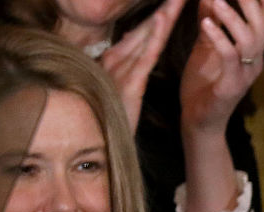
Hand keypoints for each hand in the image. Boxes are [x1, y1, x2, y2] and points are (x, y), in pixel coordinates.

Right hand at [98, 0, 186, 129]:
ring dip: (163, 13)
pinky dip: (154, 37)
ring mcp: (122, 70)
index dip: (160, 12)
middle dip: (164, 6)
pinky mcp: (130, 84)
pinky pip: (144, 57)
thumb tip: (134, 39)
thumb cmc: (108, 118)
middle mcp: (117, 59)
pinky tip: (163, 20)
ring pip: (147, 36)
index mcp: (116, 60)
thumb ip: (124, 65)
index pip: (143, 30)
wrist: (99, 146)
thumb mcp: (117, 88)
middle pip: (146, 27)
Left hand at [180, 0, 263, 136]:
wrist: (199, 121)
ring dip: (232, 17)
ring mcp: (246, 74)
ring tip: (214, 0)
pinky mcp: (231, 86)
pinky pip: (230, 58)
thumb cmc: (204, 83)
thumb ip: (211, 19)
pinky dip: (219, 38)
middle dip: (250, 0)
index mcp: (255, 49)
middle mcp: (256, 60)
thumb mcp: (207, 44)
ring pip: (250, 40)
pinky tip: (205, 24)